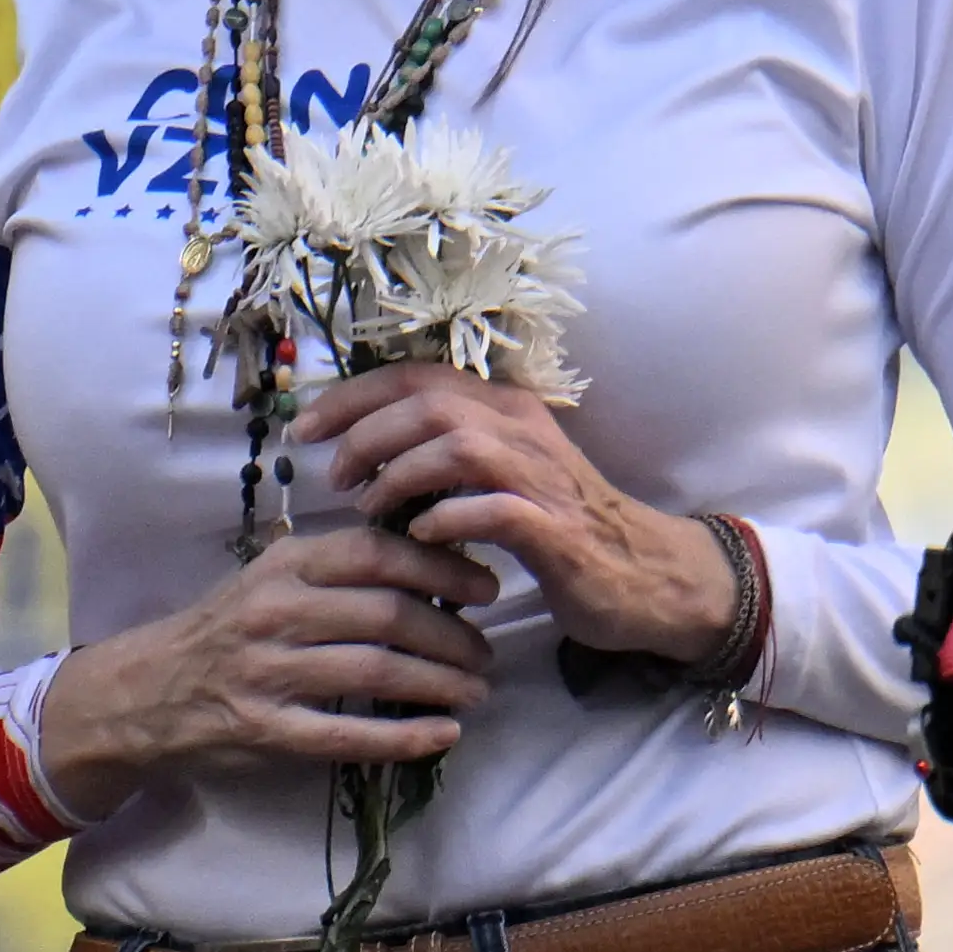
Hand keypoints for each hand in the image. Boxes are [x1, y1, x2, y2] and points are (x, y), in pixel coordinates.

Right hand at [36, 525, 498, 818]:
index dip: (441, 566)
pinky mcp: (266, 730)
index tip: (484, 585)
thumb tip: (429, 559)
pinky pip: (348, 734)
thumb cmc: (224, 629)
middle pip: (388, 614)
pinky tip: (443, 734)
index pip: (377, 552)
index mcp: (285, 565)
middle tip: (486, 649)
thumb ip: (335, 568)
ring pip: (376, 670)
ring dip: (440, 682)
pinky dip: (405, 736)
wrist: (144, 691)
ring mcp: (269, 673)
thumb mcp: (270, 578)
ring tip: (476, 689)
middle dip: (452, 632)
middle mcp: (277, 612)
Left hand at [294, 364, 737, 666]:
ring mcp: (542, 478)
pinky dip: (450, 518)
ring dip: (399, 473)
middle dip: (365, 434)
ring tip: (369, 507)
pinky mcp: (556, 530)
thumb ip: (446, 456)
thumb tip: (367, 456)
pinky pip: (495, 510)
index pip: (417, 377)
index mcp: (506, 409)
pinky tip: (423, 538)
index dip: (353, 396)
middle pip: (428, 403)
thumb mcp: (502, 476)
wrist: (646, 574)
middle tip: (331, 475)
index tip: (306, 427)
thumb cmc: (561, 528)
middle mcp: (523, 430)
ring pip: (457, 444)